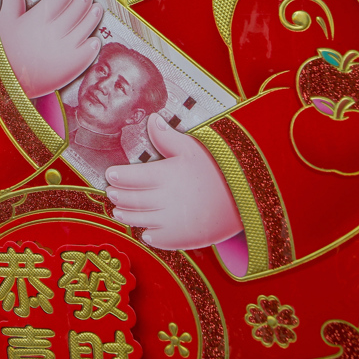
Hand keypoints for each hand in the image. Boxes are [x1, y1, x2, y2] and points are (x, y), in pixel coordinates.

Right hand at [0, 0, 101, 98]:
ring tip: (96, 8)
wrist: (9, 83)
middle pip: (76, 9)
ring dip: (93, 15)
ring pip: (86, 26)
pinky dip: (94, 43)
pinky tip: (95, 38)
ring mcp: (66, 48)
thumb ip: (10, 1)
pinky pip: (89, 50)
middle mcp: (55, 31)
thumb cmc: (5, 51)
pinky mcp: (73, 65)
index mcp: (38, 19)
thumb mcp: (5, 23)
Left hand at [105, 114, 243, 249]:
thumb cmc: (220, 169)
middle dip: (119, 196)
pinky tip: (145, 231)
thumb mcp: (194, 148)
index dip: (118, 176)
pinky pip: (159, 239)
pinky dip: (149, 235)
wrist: (248, 198)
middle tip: (111, 193)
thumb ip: (168, 137)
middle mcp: (165, 199)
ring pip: (141, 219)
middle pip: (133, 199)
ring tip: (118, 211)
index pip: (132, 177)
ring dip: (127, 215)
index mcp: (166, 175)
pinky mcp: (183, 238)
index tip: (110, 175)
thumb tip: (151, 118)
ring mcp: (173, 221)